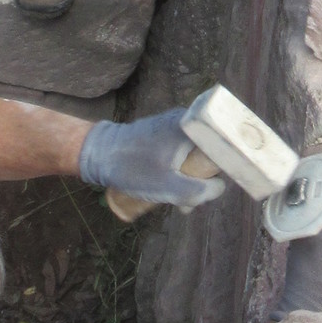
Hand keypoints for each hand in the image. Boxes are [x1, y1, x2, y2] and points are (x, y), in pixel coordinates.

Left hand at [78, 106, 226, 210]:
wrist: (97, 154)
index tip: (212, 188)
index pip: (224, 146)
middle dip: (203, 179)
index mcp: (191, 127)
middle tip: (189, 202)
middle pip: (209, 152)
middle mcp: (185, 119)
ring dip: (190, 178)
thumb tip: (219, 187)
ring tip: (178, 203)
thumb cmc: (132, 168)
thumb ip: (200, 191)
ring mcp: (173, 124)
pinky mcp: (162, 132)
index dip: (224, 169)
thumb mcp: (170, 187)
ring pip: (194, 154)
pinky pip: (181, 152)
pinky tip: (169, 188)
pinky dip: (179, 169)